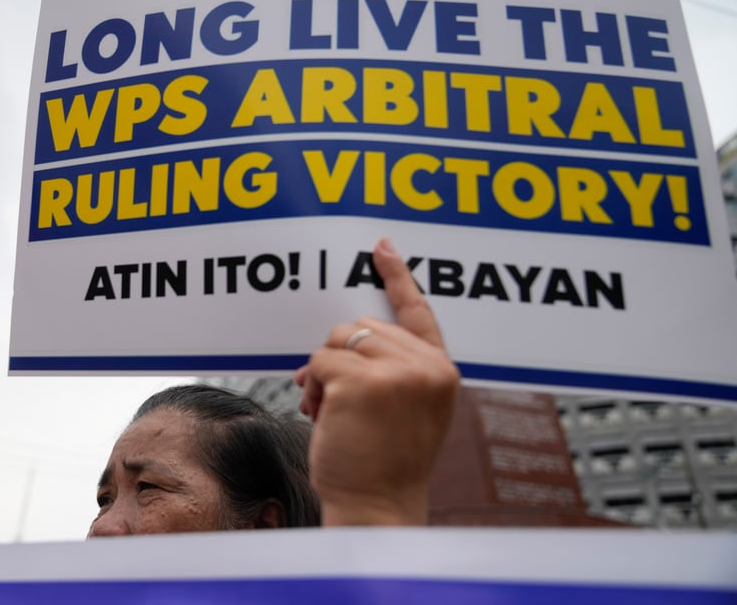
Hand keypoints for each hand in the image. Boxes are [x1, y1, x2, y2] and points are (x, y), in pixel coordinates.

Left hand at [296, 237, 459, 525]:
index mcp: (441, 371)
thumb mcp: (406, 411)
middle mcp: (426, 367)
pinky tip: (322, 416)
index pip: (418, 312)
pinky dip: (311, 388)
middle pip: (361, 326)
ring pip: (337, 340)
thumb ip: (391, 369)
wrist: (376, 506)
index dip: (398, 276)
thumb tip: (342, 341)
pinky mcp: (362, 382)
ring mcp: (397, 373)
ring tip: (331, 412)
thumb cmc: (383, 463)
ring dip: (323, 374)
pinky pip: (318, 362)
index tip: (381, 247)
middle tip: (336, 400)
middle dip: (339, 358)